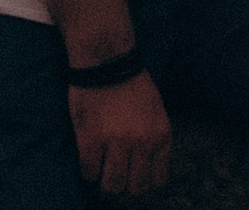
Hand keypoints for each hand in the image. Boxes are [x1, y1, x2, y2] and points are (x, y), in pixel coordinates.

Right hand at [68, 73, 169, 197]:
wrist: (107, 60)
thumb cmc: (132, 83)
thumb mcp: (157, 111)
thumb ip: (155, 139)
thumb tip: (148, 168)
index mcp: (161, 135)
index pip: (158, 181)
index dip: (143, 184)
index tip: (133, 178)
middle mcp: (142, 143)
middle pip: (135, 189)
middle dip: (124, 188)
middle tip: (114, 179)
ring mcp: (117, 143)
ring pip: (112, 187)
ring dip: (104, 184)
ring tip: (100, 173)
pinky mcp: (92, 140)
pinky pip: (89, 173)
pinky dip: (87, 172)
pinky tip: (88, 160)